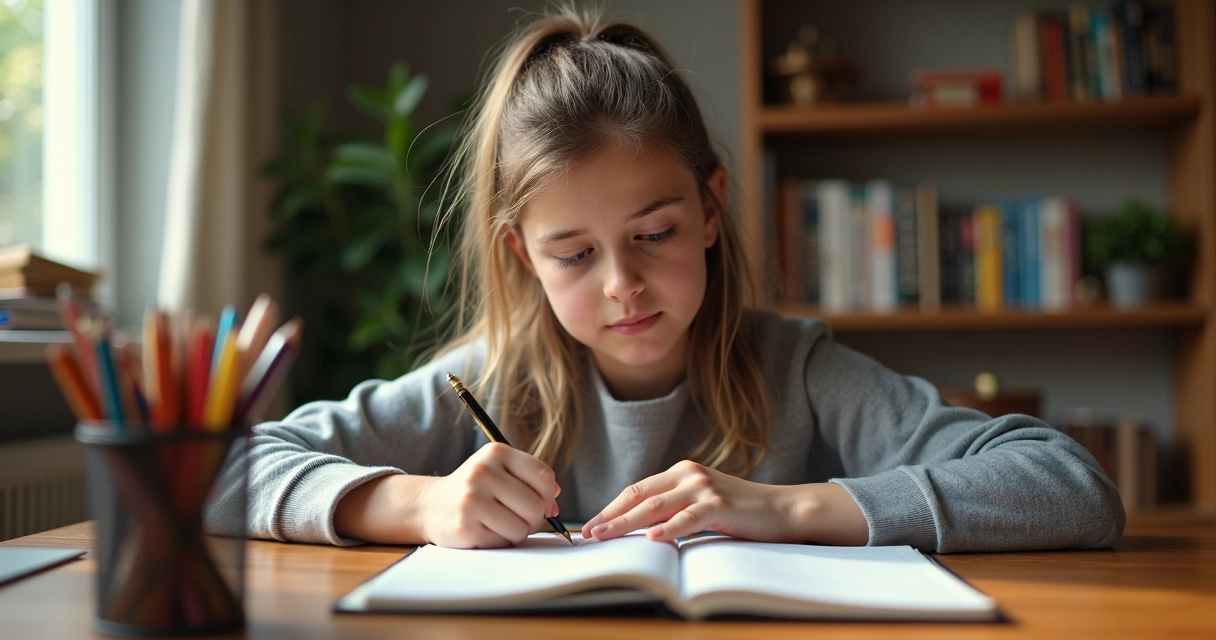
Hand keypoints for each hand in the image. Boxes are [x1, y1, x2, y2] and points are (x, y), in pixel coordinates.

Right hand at [417, 442, 560, 547]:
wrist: (431, 505)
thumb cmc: (475, 490)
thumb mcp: (500, 472)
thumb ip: (531, 481)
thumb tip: (555, 505)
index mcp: (497, 452)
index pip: (544, 476)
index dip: (549, 495)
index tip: (540, 502)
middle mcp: (482, 472)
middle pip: (536, 505)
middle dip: (534, 518)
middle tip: (519, 517)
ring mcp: (472, 499)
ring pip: (522, 527)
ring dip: (518, 532)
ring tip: (500, 523)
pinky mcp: (465, 526)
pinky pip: (503, 541)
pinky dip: (501, 541)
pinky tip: (485, 530)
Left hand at [580, 460, 799, 542]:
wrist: (783, 509)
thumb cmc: (741, 511)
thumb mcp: (702, 504)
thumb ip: (675, 508)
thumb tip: (642, 529)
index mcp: (681, 472)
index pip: (637, 489)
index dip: (612, 507)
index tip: (592, 524)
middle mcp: (689, 474)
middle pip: (640, 496)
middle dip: (611, 516)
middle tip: (589, 532)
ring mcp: (704, 487)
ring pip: (656, 506)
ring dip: (627, 523)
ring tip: (606, 535)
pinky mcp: (720, 504)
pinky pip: (688, 518)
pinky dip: (670, 529)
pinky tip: (654, 538)